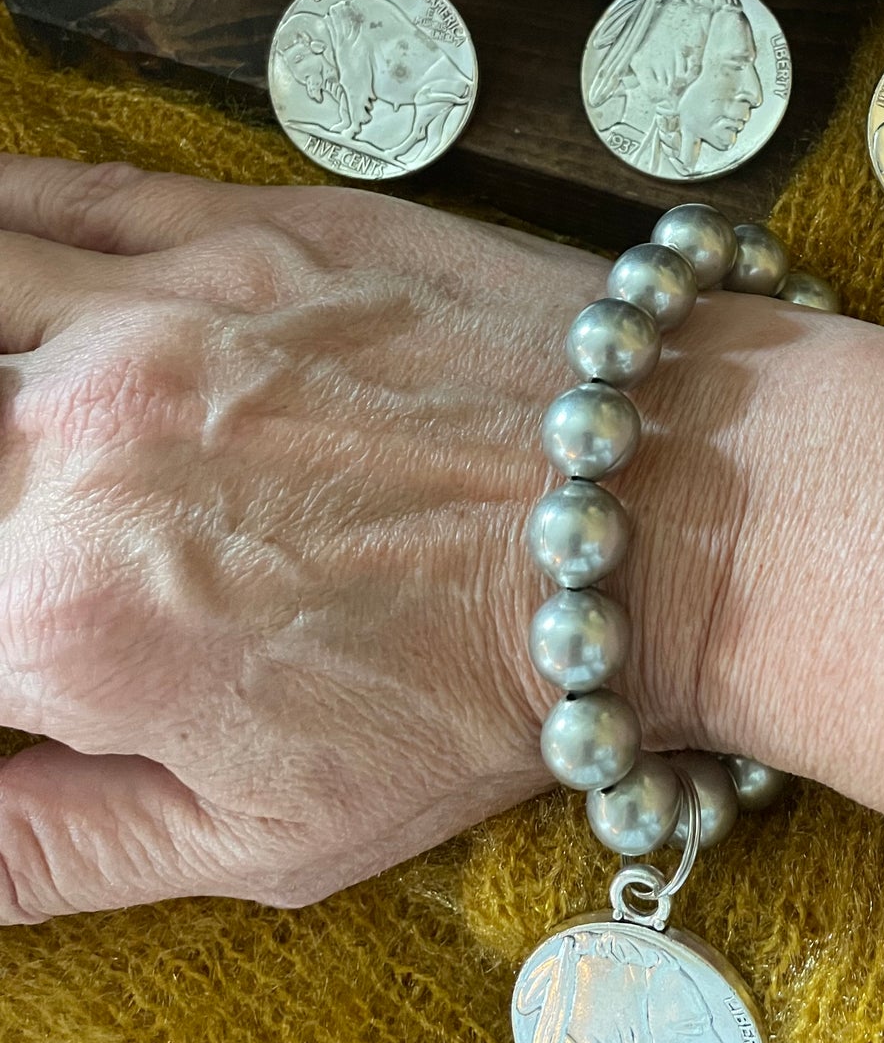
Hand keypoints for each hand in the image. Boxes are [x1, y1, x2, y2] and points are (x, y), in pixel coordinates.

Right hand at [0, 157, 777, 919]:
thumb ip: (49, 851)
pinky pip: (62, 192)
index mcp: (53, 611)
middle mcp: (77, 439)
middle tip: (7, 515)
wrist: (658, 511)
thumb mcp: (264, 831)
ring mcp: (160, 308)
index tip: (1, 619)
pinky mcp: (245, 227)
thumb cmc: (483, 683)